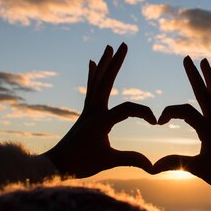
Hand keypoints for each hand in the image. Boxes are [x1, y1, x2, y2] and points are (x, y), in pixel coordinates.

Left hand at [44, 43, 156, 177]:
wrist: (55, 166)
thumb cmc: (80, 164)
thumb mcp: (108, 162)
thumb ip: (131, 160)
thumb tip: (152, 166)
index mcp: (100, 121)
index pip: (127, 109)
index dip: (144, 113)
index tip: (156, 122)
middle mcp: (92, 110)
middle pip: (106, 81)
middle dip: (115, 62)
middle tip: (123, 44)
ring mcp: (87, 109)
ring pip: (97, 81)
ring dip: (104, 64)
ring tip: (108, 47)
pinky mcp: (85, 112)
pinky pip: (91, 89)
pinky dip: (93, 75)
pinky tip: (92, 63)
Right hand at [152, 56, 210, 191]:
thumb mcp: (197, 169)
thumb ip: (175, 163)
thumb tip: (151, 166)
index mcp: (207, 130)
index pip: (185, 111)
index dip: (170, 112)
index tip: (159, 122)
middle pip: (203, 93)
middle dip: (193, 75)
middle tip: (186, 58)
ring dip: (210, 77)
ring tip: (204, 60)